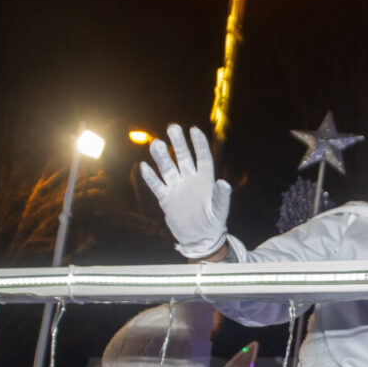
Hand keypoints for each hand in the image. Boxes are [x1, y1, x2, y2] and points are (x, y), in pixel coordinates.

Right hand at [139, 125, 231, 258]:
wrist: (200, 239)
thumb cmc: (214, 223)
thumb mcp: (219, 211)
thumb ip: (221, 197)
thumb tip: (224, 182)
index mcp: (205, 179)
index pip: (202, 157)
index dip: (199, 144)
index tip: (194, 130)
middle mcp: (190, 180)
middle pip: (183, 157)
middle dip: (178, 143)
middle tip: (172, 127)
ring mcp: (177, 188)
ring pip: (167, 168)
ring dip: (161, 156)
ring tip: (155, 143)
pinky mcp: (166, 199)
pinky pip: (157, 186)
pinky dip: (151, 177)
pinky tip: (144, 166)